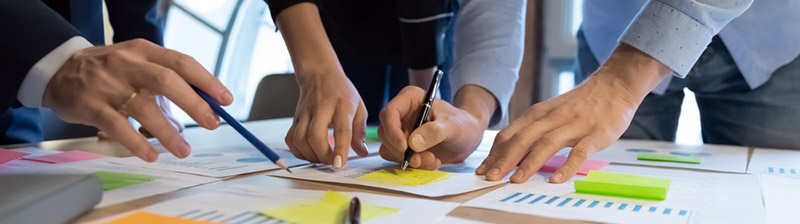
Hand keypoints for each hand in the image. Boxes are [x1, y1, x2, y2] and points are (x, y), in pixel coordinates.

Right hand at [44, 39, 231, 161]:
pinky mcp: (90, 104)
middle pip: (167, 81)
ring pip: (144, 107)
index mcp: (144, 50)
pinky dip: (137, 142)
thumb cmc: (109, 70)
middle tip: (212, 123)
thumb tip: (204, 108)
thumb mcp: (138, 65)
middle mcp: (127, 63)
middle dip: (194, 104)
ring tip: (183, 150)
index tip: (226, 99)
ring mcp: (107, 83)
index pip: (181, 62)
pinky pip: (118, 126)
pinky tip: (151, 154)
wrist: (59, 70)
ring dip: (168, 132)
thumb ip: (167, 83)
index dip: (206, 81)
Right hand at [276, 3, 367, 167]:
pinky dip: (297, 151)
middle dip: (322, 155)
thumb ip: (360, 131)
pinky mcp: (295, 118)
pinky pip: (290, 138)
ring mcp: (305, 113)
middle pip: (315, 136)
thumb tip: (361, 152)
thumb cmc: (341, 91)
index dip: (340, 148)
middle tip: (332, 163)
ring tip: (321, 160)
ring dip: (310, 155)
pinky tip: (308, 153)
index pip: (341, 129)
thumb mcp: (358, 107)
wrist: (319, 74)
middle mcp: (321, 108)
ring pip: (300, 139)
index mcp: (341, 105)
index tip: (340, 164)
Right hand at [378, 85, 495, 169]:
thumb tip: (412, 143)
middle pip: (386, 134)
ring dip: (409, 160)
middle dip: (402, 151)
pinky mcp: (404, 146)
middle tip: (423, 160)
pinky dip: (413, 165)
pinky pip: (398, 158)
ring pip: (390, 149)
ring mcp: (401, 131)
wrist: (468, 137)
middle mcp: (402, 114)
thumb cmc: (462, 124)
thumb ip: (435, 132)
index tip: (405, 147)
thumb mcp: (453, 126)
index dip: (393, 131)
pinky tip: (431, 162)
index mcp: (410, 99)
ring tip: (432, 160)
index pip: (389, 113)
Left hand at [476, 44, 671, 182]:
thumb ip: (532, 129)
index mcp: (538, 114)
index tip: (481, 170)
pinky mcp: (595, 134)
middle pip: (522, 139)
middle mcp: (552, 118)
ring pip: (546, 144)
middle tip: (490, 178)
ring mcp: (573, 126)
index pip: (509, 134)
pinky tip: (555, 179)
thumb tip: (509, 152)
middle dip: (504, 159)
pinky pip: (579, 152)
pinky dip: (566, 166)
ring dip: (529, 163)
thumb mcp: (550, 112)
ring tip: (515, 180)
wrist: (614, 85)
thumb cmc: (579, 104)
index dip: (494, 153)